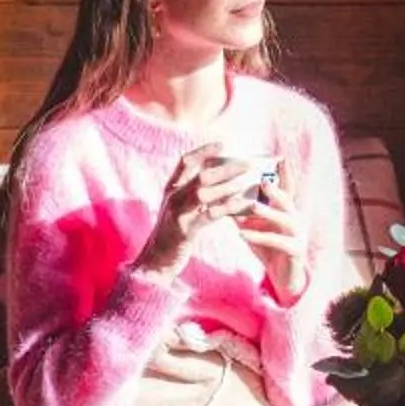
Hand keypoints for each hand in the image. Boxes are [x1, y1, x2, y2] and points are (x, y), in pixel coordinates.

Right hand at [134, 144, 253, 275]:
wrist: (156, 261)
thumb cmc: (172, 235)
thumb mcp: (179, 210)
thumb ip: (193, 195)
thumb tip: (219, 182)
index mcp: (171, 189)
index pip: (185, 161)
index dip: (204, 150)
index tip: (223, 144)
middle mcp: (173, 197)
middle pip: (201, 174)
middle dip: (226, 167)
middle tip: (248, 164)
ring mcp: (177, 213)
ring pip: (205, 192)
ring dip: (229, 185)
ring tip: (248, 182)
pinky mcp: (185, 230)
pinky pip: (211, 215)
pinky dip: (229, 208)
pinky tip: (245, 206)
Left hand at [233, 179, 307, 302]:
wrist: (284, 278)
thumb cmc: (269, 249)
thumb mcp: (255, 227)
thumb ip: (244, 212)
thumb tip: (223, 194)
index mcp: (288, 211)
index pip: (288, 188)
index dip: (286, 174)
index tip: (282, 158)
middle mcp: (296, 219)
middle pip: (287, 200)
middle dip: (276, 190)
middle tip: (263, 181)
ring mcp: (298, 235)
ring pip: (284, 220)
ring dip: (267, 212)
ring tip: (252, 206)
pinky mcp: (295, 251)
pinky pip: (277, 242)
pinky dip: (259, 237)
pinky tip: (242, 235)